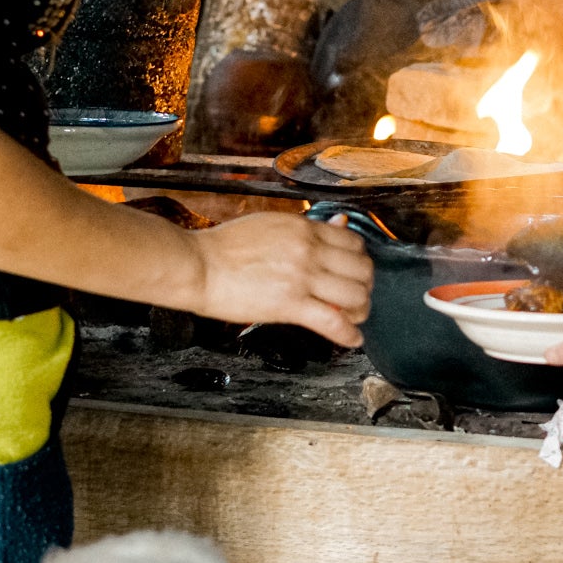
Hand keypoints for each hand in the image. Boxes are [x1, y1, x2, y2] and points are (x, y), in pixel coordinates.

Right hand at [185, 213, 372, 346]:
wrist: (199, 265)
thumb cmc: (226, 246)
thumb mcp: (273, 224)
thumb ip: (308, 227)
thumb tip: (340, 223)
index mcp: (305, 228)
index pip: (354, 242)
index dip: (359, 260)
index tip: (354, 272)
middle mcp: (309, 250)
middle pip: (362, 269)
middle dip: (364, 286)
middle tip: (356, 297)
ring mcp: (302, 277)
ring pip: (355, 296)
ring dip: (360, 310)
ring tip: (352, 318)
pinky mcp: (290, 305)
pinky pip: (333, 322)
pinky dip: (349, 334)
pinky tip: (352, 339)